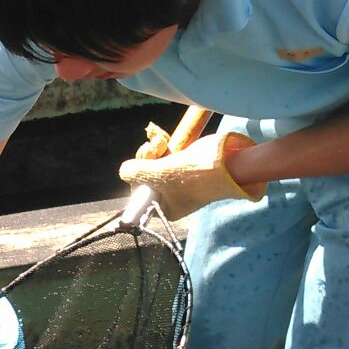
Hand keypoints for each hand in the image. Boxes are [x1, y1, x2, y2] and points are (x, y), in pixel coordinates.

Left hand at [118, 132, 265, 220]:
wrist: (225, 161)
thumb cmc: (192, 174)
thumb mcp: (156, 175)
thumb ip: (134, 173)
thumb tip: (124, 171)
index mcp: (166, 208)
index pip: (140, 195)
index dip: (137, 178)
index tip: (143, 165)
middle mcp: (171, 197)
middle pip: (146, 176)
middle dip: (146, 159)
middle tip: (153, 148)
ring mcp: (179, 180)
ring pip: (154, 163)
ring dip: (153, 149)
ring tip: (161, 141)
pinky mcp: (185, 165)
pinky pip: (165, 155)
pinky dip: (161, 146)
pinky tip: (162, 139)